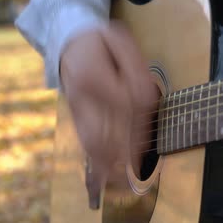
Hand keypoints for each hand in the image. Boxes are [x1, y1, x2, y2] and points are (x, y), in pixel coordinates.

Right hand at [60, 21, 159, 208]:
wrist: (69, 39)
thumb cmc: (99, 40)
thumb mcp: (118, 39)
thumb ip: (135, 66)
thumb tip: (147, 94)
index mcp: (94, 76)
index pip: (123, 104)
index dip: (140, 122)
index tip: (153, 139)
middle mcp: (82, 96)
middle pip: (104, 131)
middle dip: (124, 154)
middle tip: (139, 175)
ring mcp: (76, 108)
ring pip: (91, 142)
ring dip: (108, 165)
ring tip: (124, 183)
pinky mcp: (75, 116)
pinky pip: (84, 141)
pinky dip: (96, 162)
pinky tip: (106, 177)